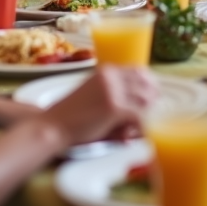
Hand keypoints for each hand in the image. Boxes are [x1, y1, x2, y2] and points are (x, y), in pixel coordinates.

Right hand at [43, 66, 157, 146]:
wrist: (52, 125)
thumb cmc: (71, 115)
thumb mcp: (94, 95)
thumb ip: (115, 97)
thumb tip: (139, 110)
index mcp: (107, 71)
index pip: (139, 71)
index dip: (150, 85)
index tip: (154, 97)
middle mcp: (112, 77)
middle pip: (147, 84)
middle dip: (153, 100)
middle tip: (152, 114)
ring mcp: (114, 91)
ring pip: (145, 100)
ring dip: (147, 114)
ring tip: (139, 127)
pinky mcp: (114, 108)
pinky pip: (139, 116)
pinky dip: (141, 126)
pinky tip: (134, 134)